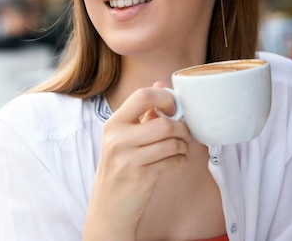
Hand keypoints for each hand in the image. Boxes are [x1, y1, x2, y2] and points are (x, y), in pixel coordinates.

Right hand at [82, 82, 190, 239]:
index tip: (173, 107)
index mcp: (113, 123)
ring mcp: (129, 159)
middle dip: (181, 128)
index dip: (165, 97)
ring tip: (178, 149)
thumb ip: (142, 113)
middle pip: (164, 123)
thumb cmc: (119, 167)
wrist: (108, 206)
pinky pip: (174, 160)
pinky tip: (175, 162)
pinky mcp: (142, 176)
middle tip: (182, 133)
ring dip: (183, 146)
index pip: (142, 96)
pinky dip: (181, 160)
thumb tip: (162, 85)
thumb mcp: (123, 138)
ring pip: (172, 142)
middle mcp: (118, 139)